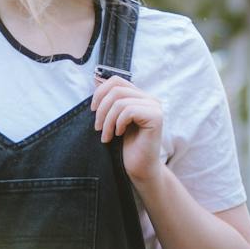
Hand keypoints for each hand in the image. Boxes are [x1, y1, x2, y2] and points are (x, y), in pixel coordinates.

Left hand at [91, 72, 166, 186]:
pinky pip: (128, 111)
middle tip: (97, 128)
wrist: (138, 168)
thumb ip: (109, 101)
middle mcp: (150, 99)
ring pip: (120, 101)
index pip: (116, 80)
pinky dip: (118, 124)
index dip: (100, 92)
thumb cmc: (125, 147)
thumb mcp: (112, 120)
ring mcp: (155, 107)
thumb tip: (95, 79)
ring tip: (106, 136)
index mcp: (140, 97)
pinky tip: (119, 135)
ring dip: (107, 121)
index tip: (93, 110)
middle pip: (116, 89)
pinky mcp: (156, 117)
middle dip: (101, 109)